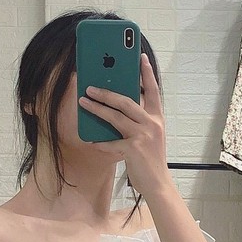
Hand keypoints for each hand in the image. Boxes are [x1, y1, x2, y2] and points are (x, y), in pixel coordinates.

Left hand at [77, 52, 174, 197]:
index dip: (147, 73)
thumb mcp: (149, 137)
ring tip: (83, 101)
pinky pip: (111, 142)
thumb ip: (137, 122)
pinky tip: (90, 139)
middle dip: (106, 92)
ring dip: (97, 108)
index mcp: (157, 118)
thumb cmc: (150, 160)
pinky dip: (100, 142)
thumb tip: (116, 108)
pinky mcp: (134, 149)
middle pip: (127, 101)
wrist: (158, 184)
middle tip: (90, 86)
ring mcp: (144, 136)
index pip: (152, 90)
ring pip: (116, 117)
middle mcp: (152, 123)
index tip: (140, 57)